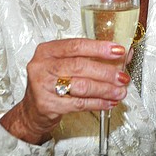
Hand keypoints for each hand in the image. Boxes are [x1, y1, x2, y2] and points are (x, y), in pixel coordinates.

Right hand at [0, 38, 130, 144]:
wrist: (32, 110)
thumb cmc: (51, 83)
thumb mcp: (65, 65)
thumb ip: (91, 58)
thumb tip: (123, 55)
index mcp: (47, 50)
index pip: (76, 45)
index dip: (99, 48)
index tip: (118, 51)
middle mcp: (42, 66)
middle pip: (80, 66)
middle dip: (105, 72)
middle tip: (122, 76)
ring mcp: (43, 86)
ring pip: (81, 86)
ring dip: (105, 89)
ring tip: (119, 91)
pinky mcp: (47, 104)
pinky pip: (79, 103)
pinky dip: (97, 103)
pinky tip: (108, 102)